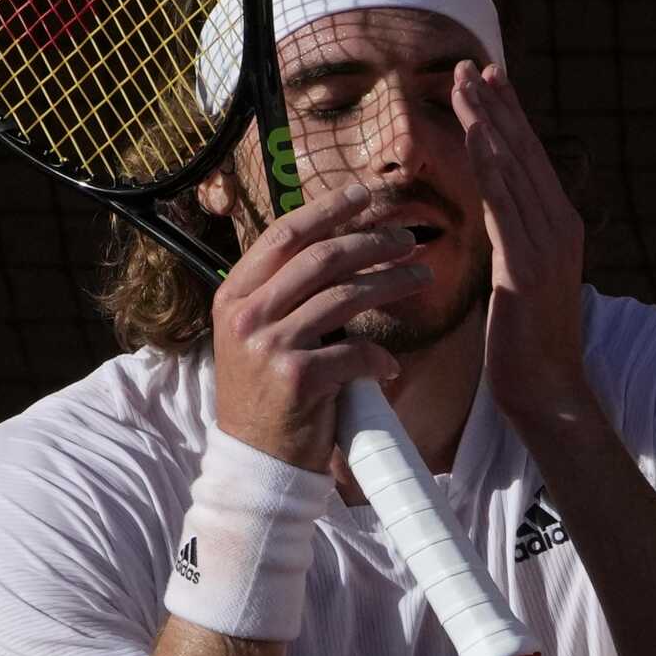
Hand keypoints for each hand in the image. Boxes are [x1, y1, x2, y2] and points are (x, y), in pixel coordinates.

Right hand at [210, 183, 432, 471]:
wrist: (255, 462)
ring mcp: (269, 346)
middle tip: (407, 239)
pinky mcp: (297, 379)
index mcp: (234, 294)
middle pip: (321, 258)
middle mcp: (246, 314)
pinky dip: (378, 358)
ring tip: (421, 277)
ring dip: (391, 283)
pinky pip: (354, 353)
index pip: (284, 235)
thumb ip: (283, 293)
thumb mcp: (255, 335)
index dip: (327, 209)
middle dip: (371, 241)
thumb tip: (338, 244)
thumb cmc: (265, 393)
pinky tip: (390, 366)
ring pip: (344, 297)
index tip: (363, 194)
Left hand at [451, 62, 587, 418]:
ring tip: (465, 86)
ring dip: (487, 124)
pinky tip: (476, 140)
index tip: (488, 78)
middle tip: (470, 66)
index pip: (530, 158)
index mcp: (560, 225)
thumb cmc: (528, 337)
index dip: (509, 116)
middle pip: (523, 152)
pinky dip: (491, 170)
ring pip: (513, 170)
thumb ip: (515, 238)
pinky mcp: (527, 268)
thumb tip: (499, 212)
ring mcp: (548, 245)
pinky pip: (505, 208)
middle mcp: (560, 225)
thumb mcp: (521, 276)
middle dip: (496, 106)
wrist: (547, 387)